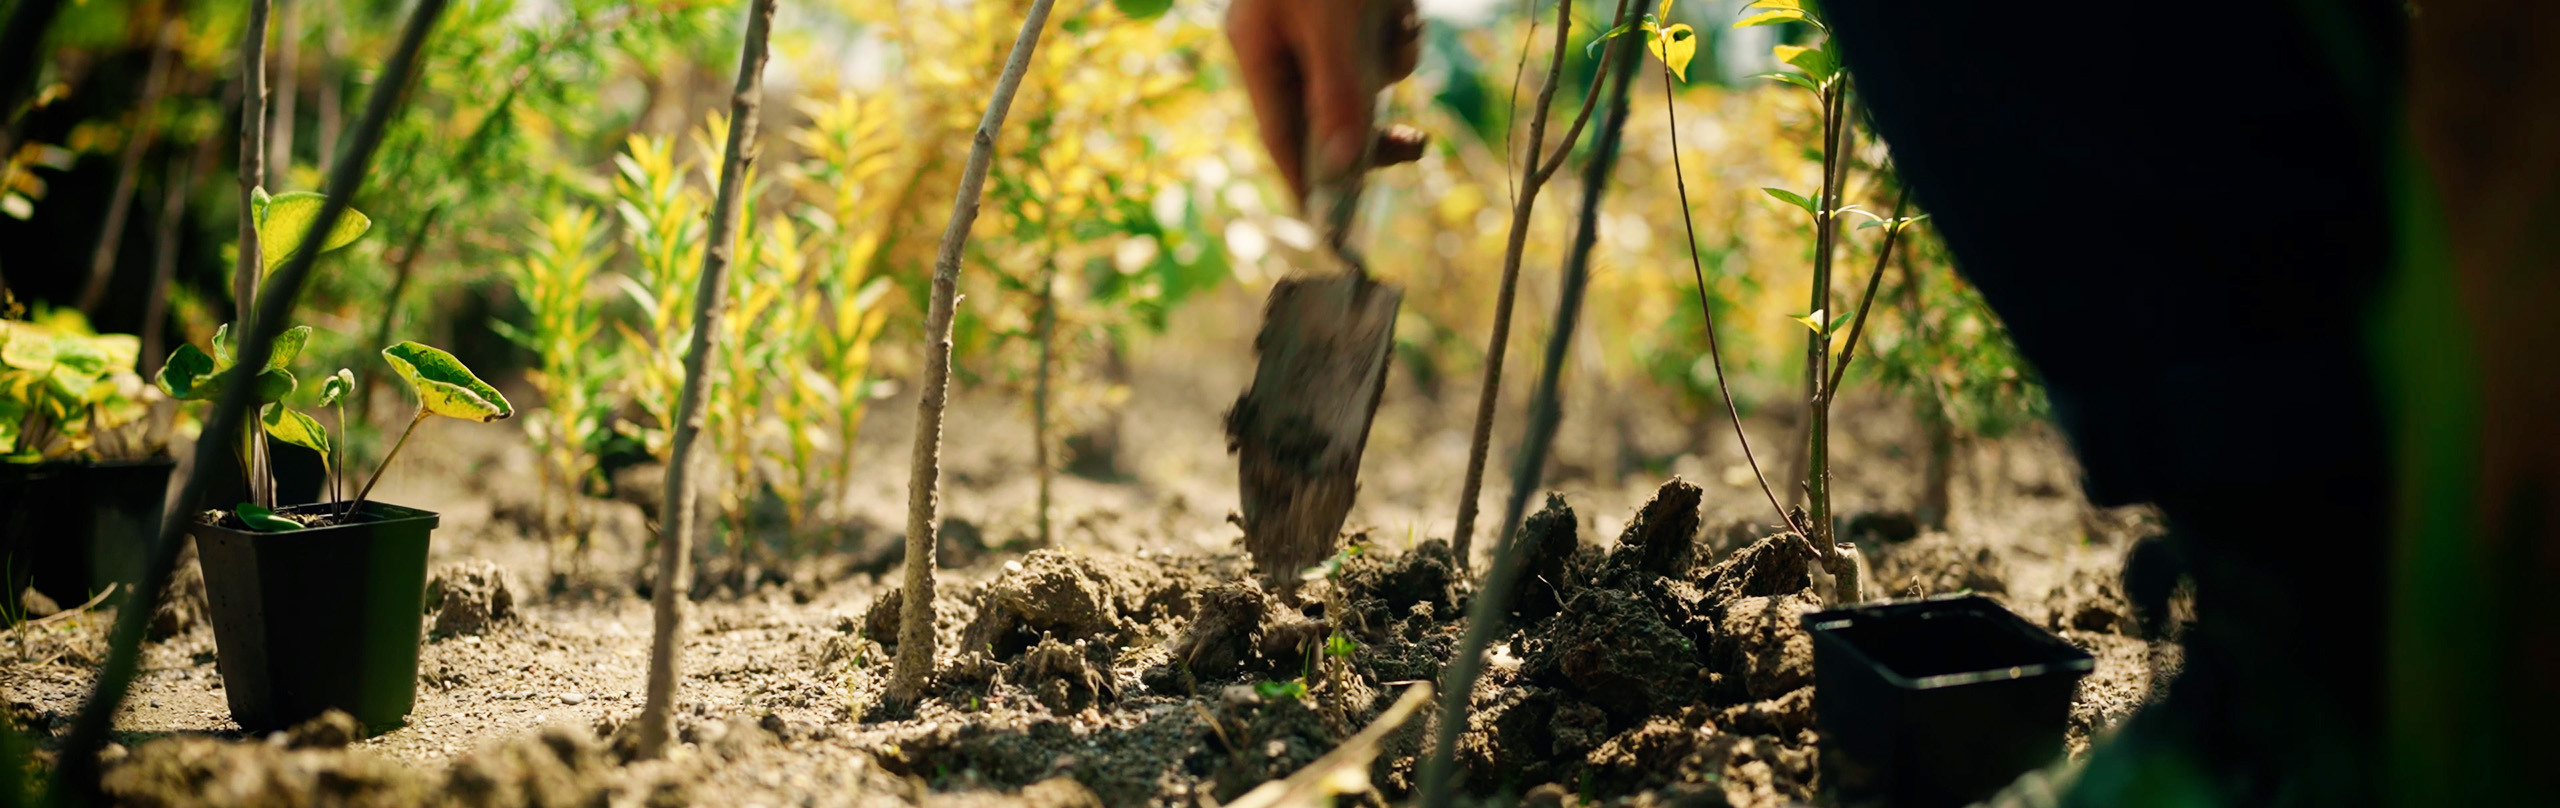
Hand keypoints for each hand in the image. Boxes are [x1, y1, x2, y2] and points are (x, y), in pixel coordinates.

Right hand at [1226, 0, 1428, 207]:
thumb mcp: (1332, 23)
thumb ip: (1336, 92)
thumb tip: (1343, 167)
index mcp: (1256, 44)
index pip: (1278, 132)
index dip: (1306, 182)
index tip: (1330, 227)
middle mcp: (1281, 40)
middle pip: (1327, 111)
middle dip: (1371, 125)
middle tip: (1415, 144)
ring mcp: (1318, 24)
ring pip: (1366, 73)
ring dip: (1393, 58)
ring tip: (1398, 25)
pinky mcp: (1352, 8)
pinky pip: (1383, 40)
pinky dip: (1400, 30)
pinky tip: (1398, 6)